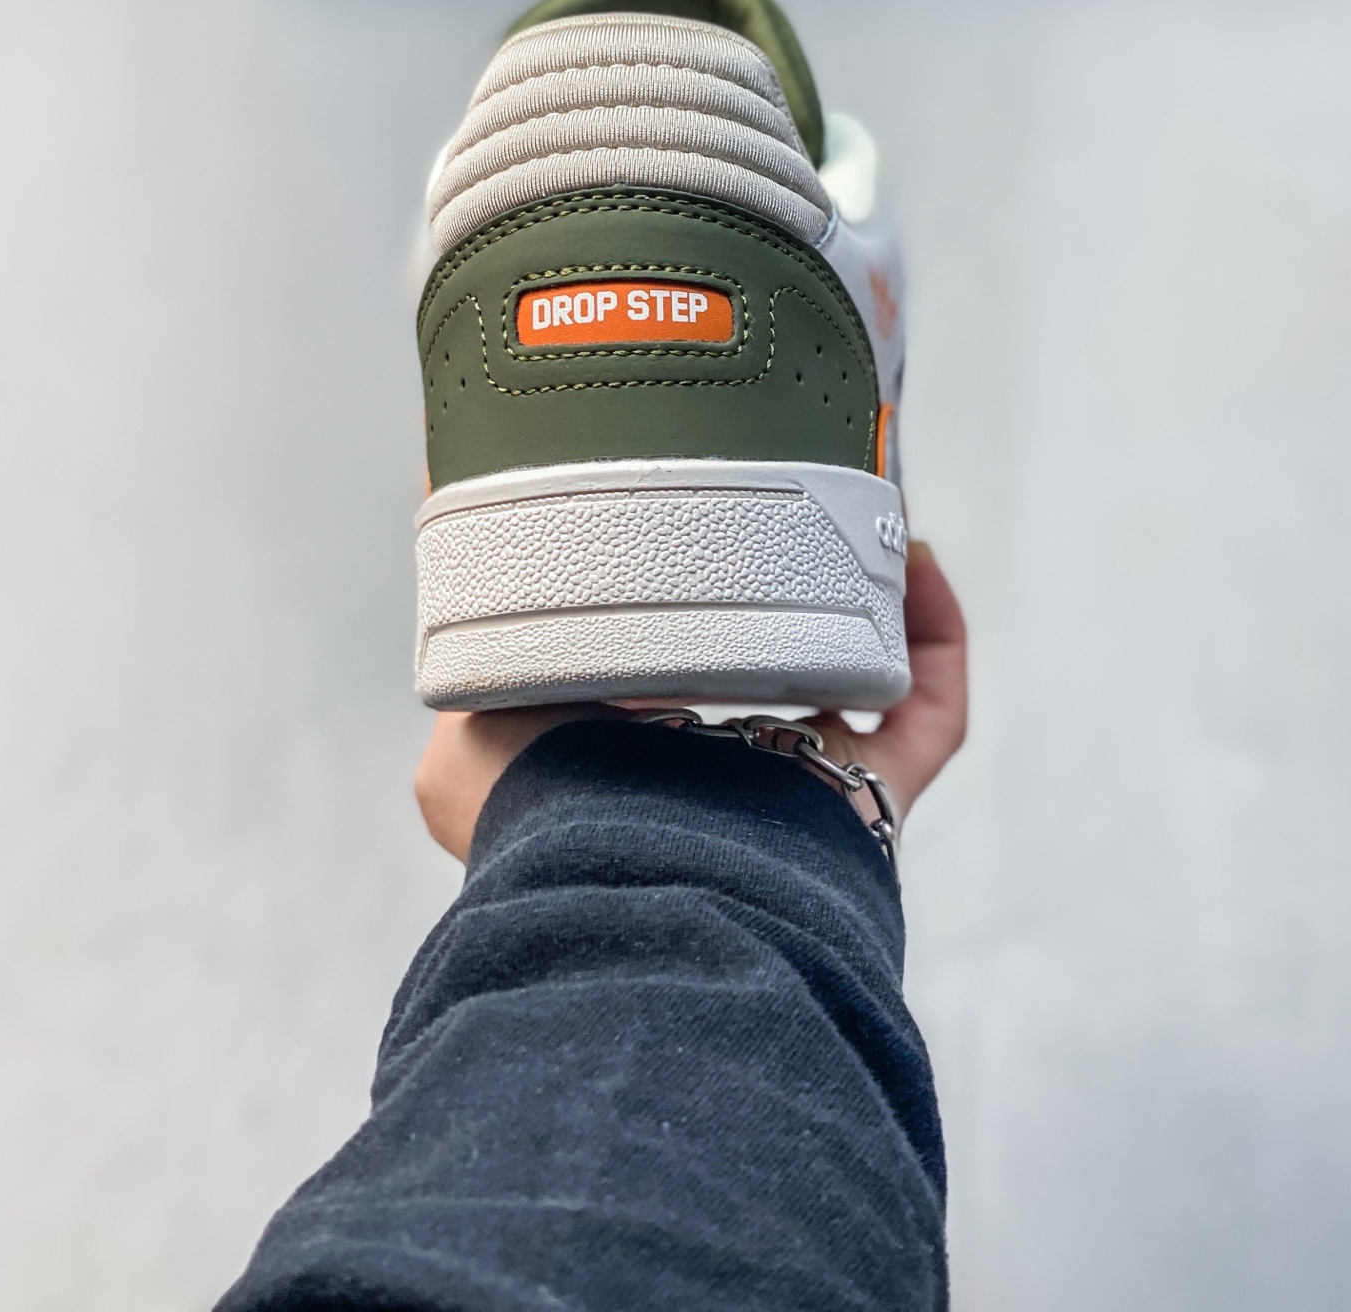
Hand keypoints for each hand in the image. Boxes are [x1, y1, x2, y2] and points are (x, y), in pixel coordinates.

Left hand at [414, 541, 966, 862]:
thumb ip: (475, 669)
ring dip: (874, 606)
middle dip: (793, 598)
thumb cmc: (544, 821)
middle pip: (776, 681)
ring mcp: (804, 798)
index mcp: (631, 772)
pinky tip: (920, 566)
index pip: (666, 686)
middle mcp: (721, 788)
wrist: (630, 882)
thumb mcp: (461, 742)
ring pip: (861, 693)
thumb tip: (468, 585)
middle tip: (801, 517)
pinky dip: (938, 640)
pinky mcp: (874, 803)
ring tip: (868, 523)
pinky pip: (929, 717)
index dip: (688, 615)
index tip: (701, 538)